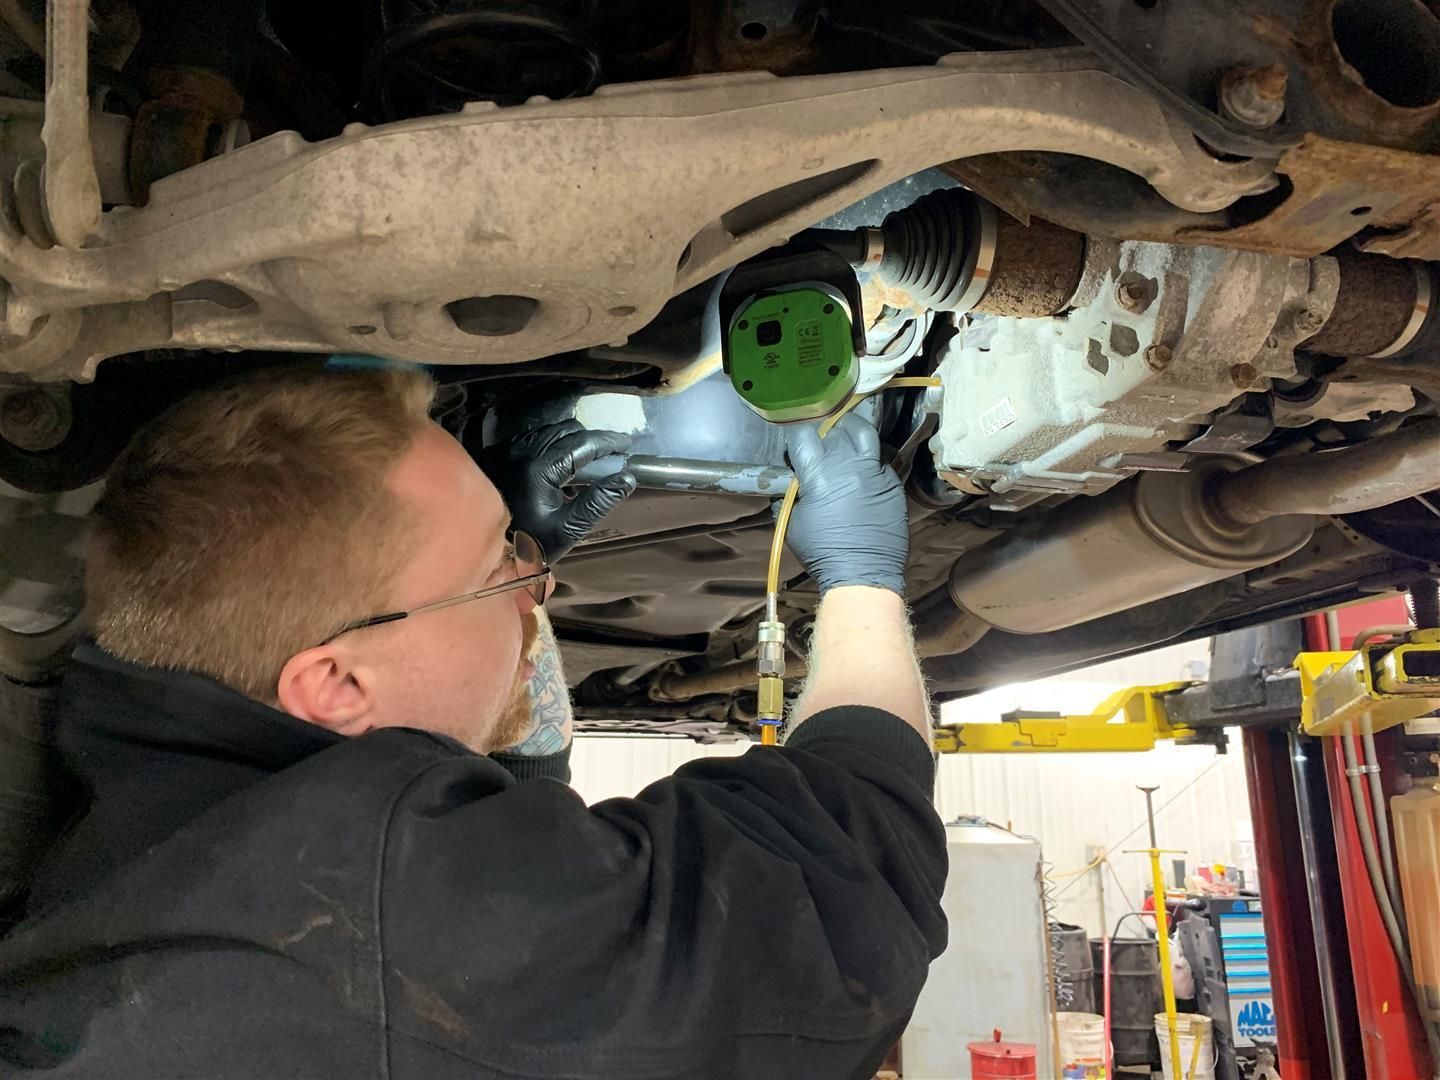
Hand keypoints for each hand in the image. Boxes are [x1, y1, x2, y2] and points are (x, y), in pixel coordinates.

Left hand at [474, 421, 635, 561]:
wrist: (483, 545)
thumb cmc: (527, 542)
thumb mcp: (568, 528)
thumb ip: (598, 502)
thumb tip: (625, 480)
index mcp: (543, 467)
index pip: (585, 443)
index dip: (609, 442)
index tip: (625, 445)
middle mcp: (525, 450)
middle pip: (568, 430)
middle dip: (592, 437)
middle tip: (610, 450)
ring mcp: (510, 449)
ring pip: (550, 430)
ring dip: (572, 437)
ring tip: (588, 453)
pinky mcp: (500, 452)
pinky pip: (533, 437)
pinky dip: (553, 441)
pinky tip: (559, 457)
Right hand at [783, 413, 907, 595]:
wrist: (862, 573)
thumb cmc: (822, 551)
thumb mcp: (793, 524)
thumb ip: (790, 497)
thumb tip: (791, 484)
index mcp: (818, 474)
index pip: (804, 435)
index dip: (798, 437)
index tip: (798, 446)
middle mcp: (847, 465)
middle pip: (834, 430)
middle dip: (825, 434)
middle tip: (821, 443)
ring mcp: (874, 471)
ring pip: (864, 434)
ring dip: (852, 431)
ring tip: (846, 435)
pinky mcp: (893, 483)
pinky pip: (881, 459)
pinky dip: (870, 459)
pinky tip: (865, 468)